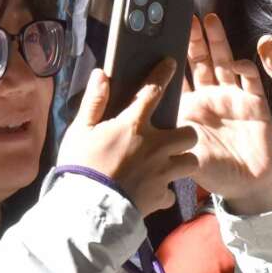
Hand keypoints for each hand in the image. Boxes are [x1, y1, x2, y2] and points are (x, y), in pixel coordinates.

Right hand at [56, 60, 198, 213]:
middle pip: (189, 134)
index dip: (162, 75)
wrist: (86, 209)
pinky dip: (163, 192)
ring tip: (167, 164)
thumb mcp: (80, 130)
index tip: (170, 63)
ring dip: (181, 162)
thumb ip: (94, 102)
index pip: (152, 92)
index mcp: (134, 126)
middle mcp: (155, 147)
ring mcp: (161, 173)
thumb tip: (102, 74)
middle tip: (169, 139)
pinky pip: (171, 192)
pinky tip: (152, 191)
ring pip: (191, 162)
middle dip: (184, 135)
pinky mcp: (160, 196)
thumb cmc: (81, 166)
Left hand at [178, 14, 271, 214]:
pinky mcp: (254, 103)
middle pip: (201, 61)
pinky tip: (236, 62)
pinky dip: (244, 68)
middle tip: (185, 17)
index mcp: (190, 107)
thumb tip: (141, 119)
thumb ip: (168, 133)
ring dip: (217, 42)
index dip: (171, 55)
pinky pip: (249, 80)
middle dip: (194, 39)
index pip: (178, 75)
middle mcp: (211, 97)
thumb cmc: (212, 170)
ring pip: (224, 62)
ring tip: (209, 19)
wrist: (246, 186)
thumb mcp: (182, 151)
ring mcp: (233, 98)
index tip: (160, 37)